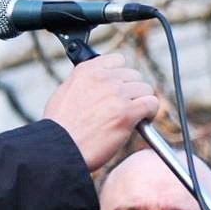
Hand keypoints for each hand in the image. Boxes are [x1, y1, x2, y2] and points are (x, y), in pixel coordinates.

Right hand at [43, 54, 158, 170]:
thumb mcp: (64, 92)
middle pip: (134, 76)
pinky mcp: (127, 112)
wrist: (60, 149)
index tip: (120, 87)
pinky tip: (143, 121)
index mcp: (86, 71)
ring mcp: (116, 94)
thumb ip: (82, 82)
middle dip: (132, 91)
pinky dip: (150, 112)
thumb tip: (96, 84)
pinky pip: (151, 103)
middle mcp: (103, 78)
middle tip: (126, 106)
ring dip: (141, 102)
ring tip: (134, 116)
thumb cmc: (59, 128)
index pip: (117, 60)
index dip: (121, 76)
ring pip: (145, 89)